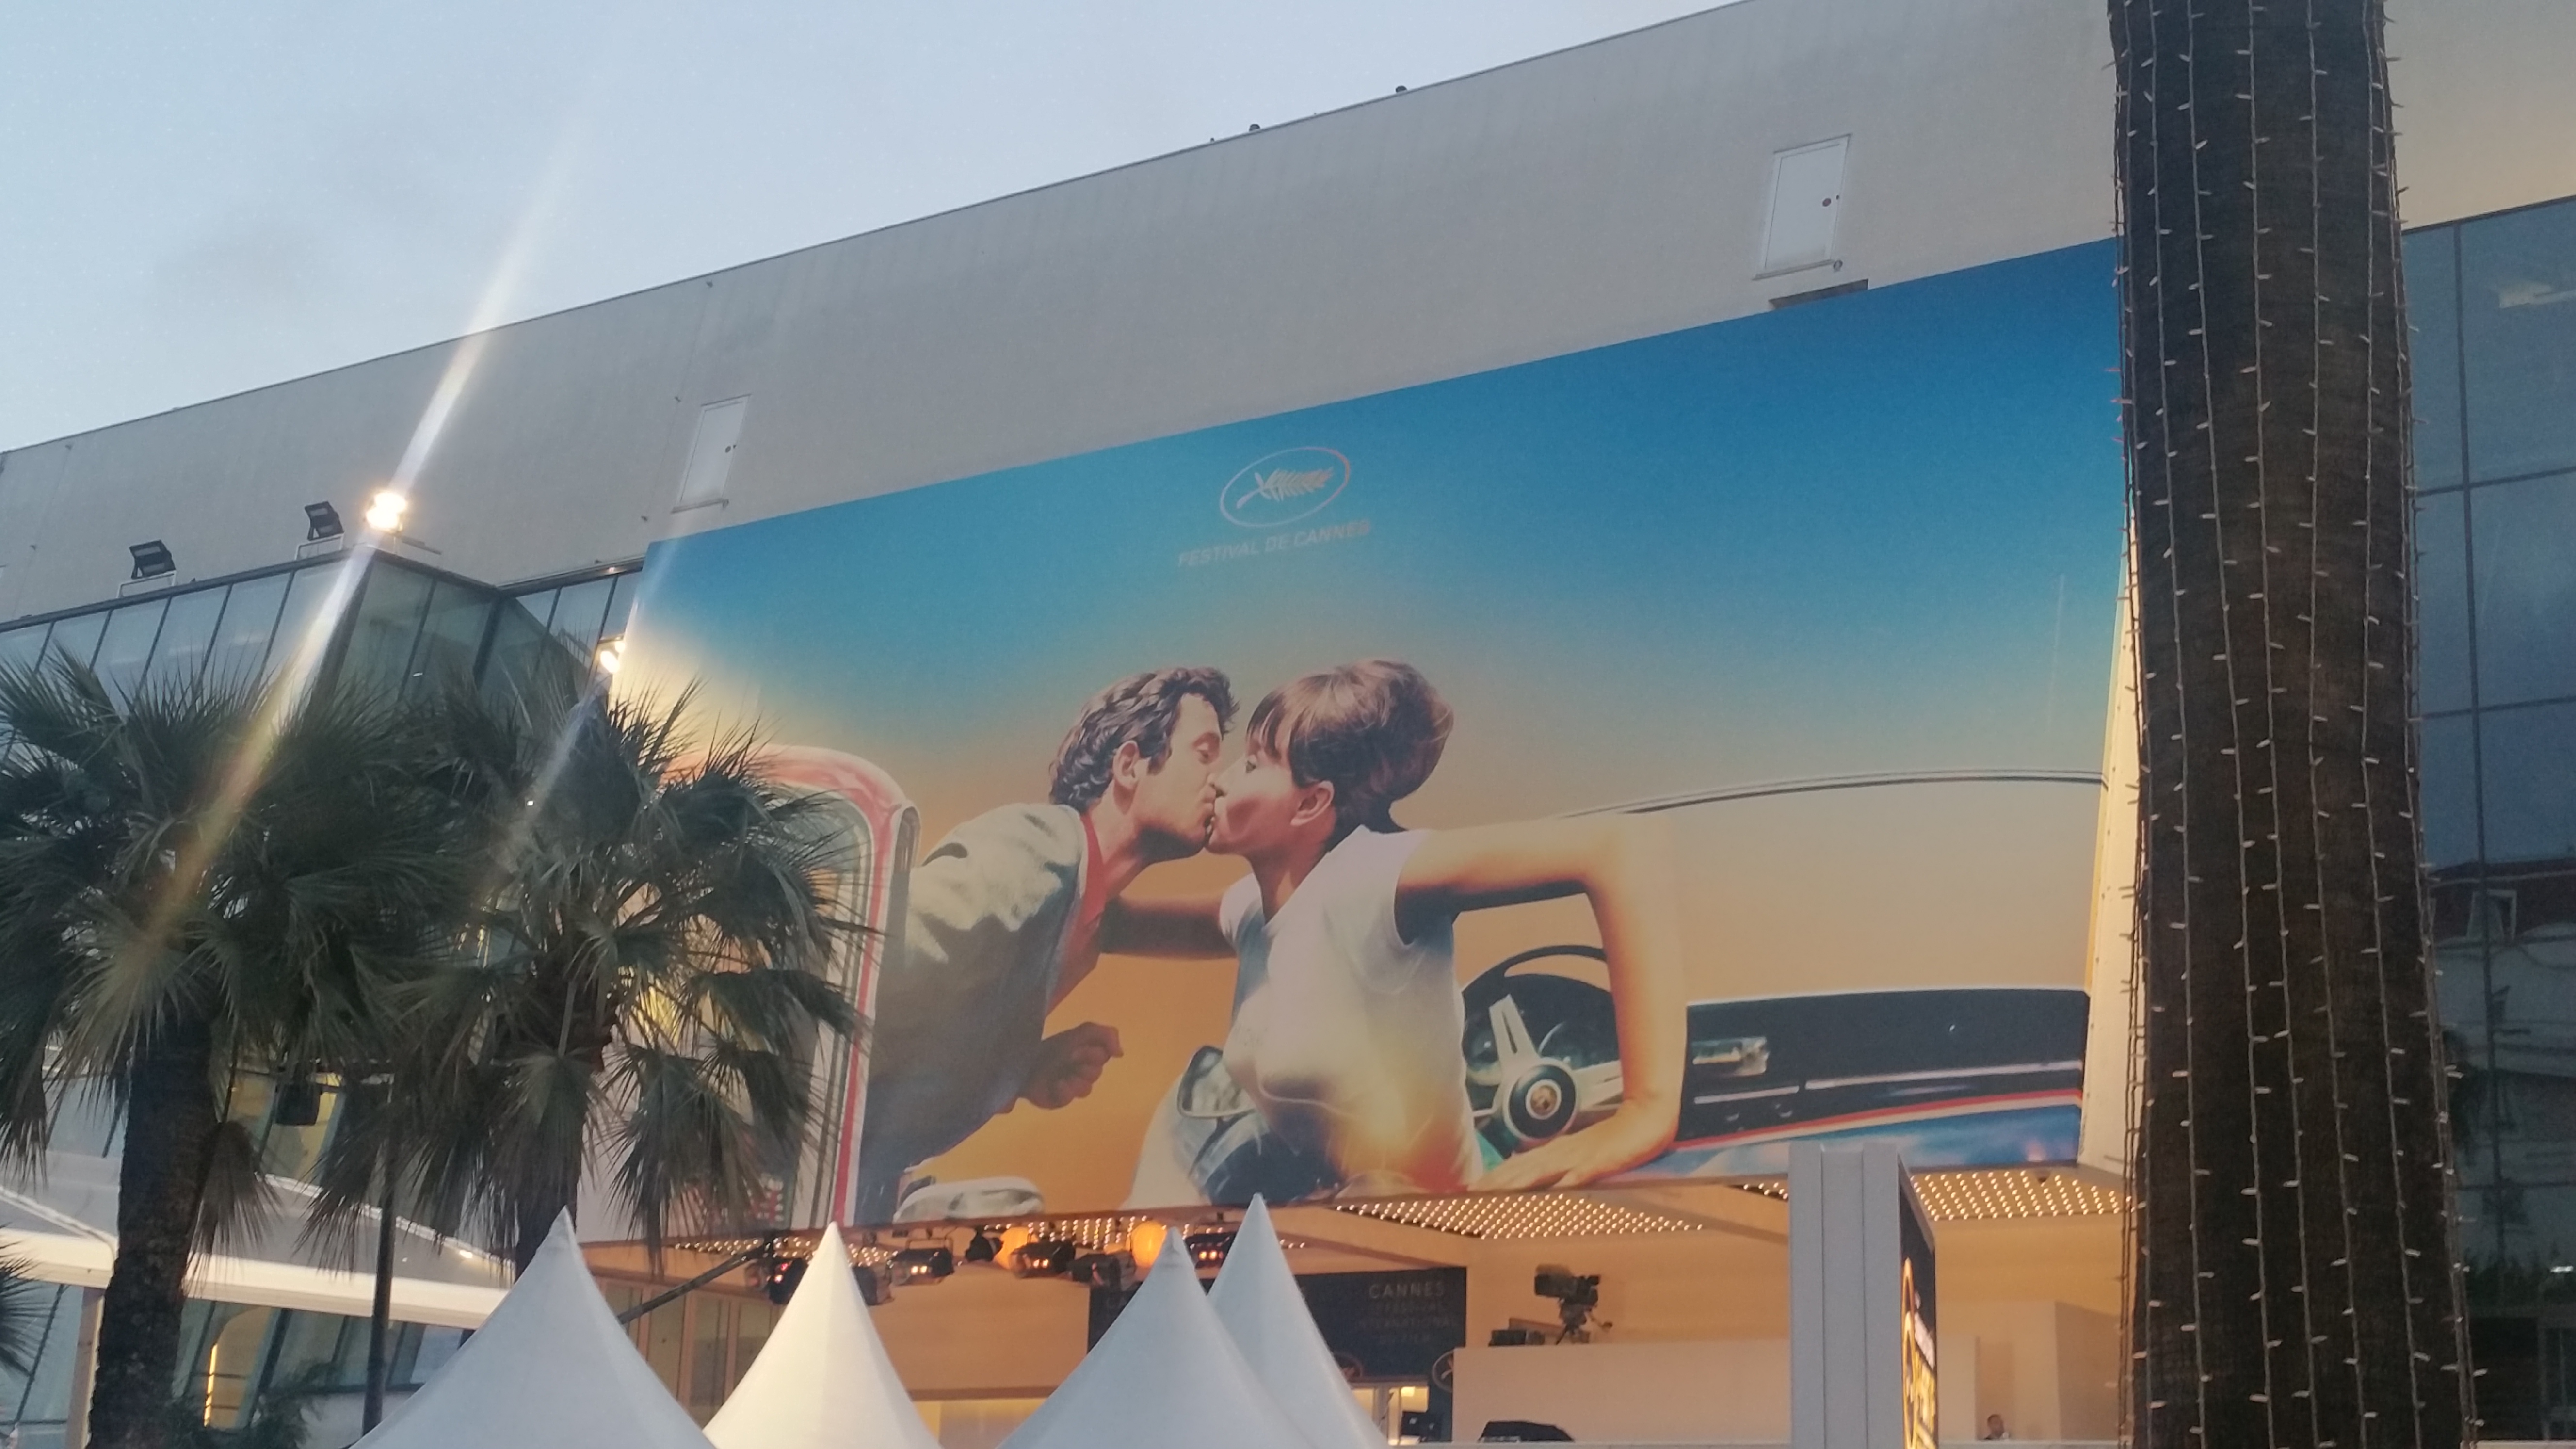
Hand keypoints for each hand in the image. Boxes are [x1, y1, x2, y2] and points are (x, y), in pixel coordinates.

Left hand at [1020, 1021, 1123, 1108]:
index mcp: (1086, 1053)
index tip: (1077, 1047)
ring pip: (1086, 1088)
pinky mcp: (1059, 1099)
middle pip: (1096, 1072)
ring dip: (1074, 1078)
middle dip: (1082, 1062)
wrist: (1020, 1059)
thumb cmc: (1050, 1047)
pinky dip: (1064, 1090)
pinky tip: (1056, 1084)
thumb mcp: (1079, 1032)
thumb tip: (1121, 1054)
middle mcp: (1080, 1070)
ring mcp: (1070, 1086)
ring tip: (1061, 1073)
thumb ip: (1104, 1034)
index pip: (1104, 1054)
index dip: (1093, 1051)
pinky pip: (1070, 1098)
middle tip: (1068, 1057)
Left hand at [1475, 1101, 1676, 1191]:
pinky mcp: (1597, 1164)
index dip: (1493, 1177)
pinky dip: (1559, 1186)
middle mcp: (1560, 1153)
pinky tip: (1545, 1195)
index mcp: (1556, 1151)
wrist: (1643, 1119)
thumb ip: (1559, 1164)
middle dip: (1493, 1182)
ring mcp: (1577, 1158)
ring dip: (1514, 1183)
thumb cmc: (1614, 1140)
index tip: (1470, 1189)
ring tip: (1492, 1194)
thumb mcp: (1581, 1154)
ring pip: (1538, 1171)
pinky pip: (1575, 1177)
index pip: (1517, 1165)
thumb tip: (1534, 1173)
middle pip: (1520, 1169)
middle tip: (1468, 1195)